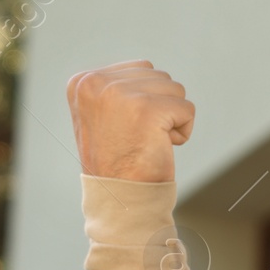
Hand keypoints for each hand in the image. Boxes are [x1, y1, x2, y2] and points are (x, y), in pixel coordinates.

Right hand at [67, 60, 194, 182]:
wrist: (120, 199)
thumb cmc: (117, 160)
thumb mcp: (102, 115)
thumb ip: (117, 87)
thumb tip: (148, 70)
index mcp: (82, 82)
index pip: (139, 70)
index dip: (143, 101)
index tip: (124, 129)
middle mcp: (95, 83)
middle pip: (158, 77)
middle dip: (159, 107)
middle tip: (137, 138)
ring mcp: (120, 94)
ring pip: (174, 90)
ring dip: (170, 118)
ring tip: (147, 141)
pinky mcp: (146, 109)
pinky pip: (187, 109)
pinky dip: (183, 131)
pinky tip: (161, 146)